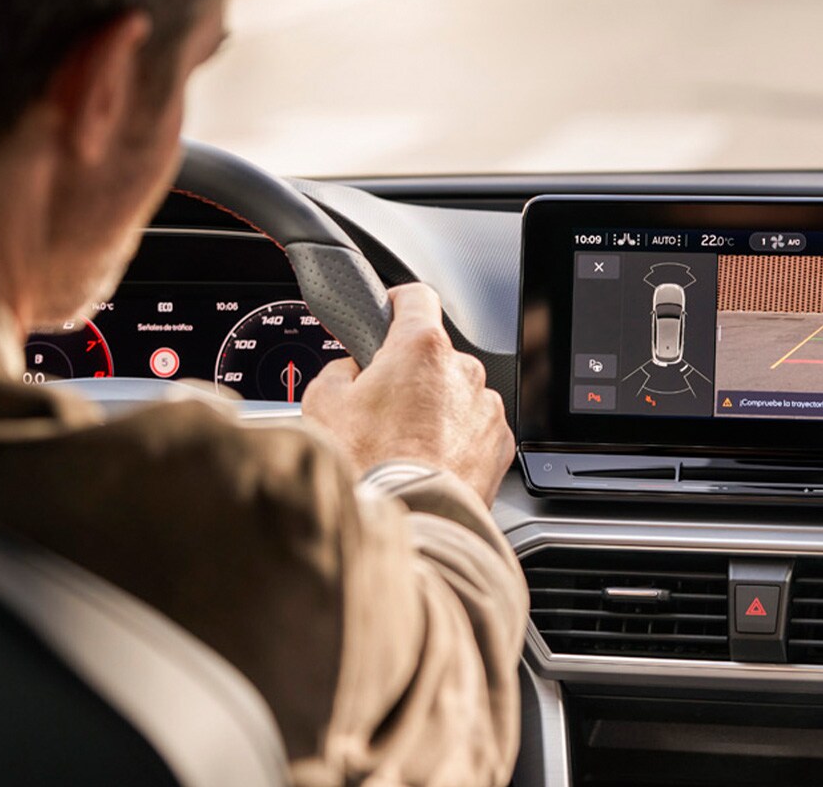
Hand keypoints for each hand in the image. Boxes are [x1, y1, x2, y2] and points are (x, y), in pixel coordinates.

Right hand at [301, 283, 514, 503]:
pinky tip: (427, 463)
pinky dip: (456, 441)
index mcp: (421, 349)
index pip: (416, 297)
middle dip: (409, 374)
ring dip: (435, 410)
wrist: (409, 526)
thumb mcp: (323, 404)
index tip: (388, 314)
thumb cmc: (368, 469)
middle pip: (433, 356)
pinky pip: (474, 430)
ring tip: (404, 446)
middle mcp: (463, 371)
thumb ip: (339, 370)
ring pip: (455, 395)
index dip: (396, 303)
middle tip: (380, 407)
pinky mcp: (499, 445)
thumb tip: (350, 371)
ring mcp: (486, 409)